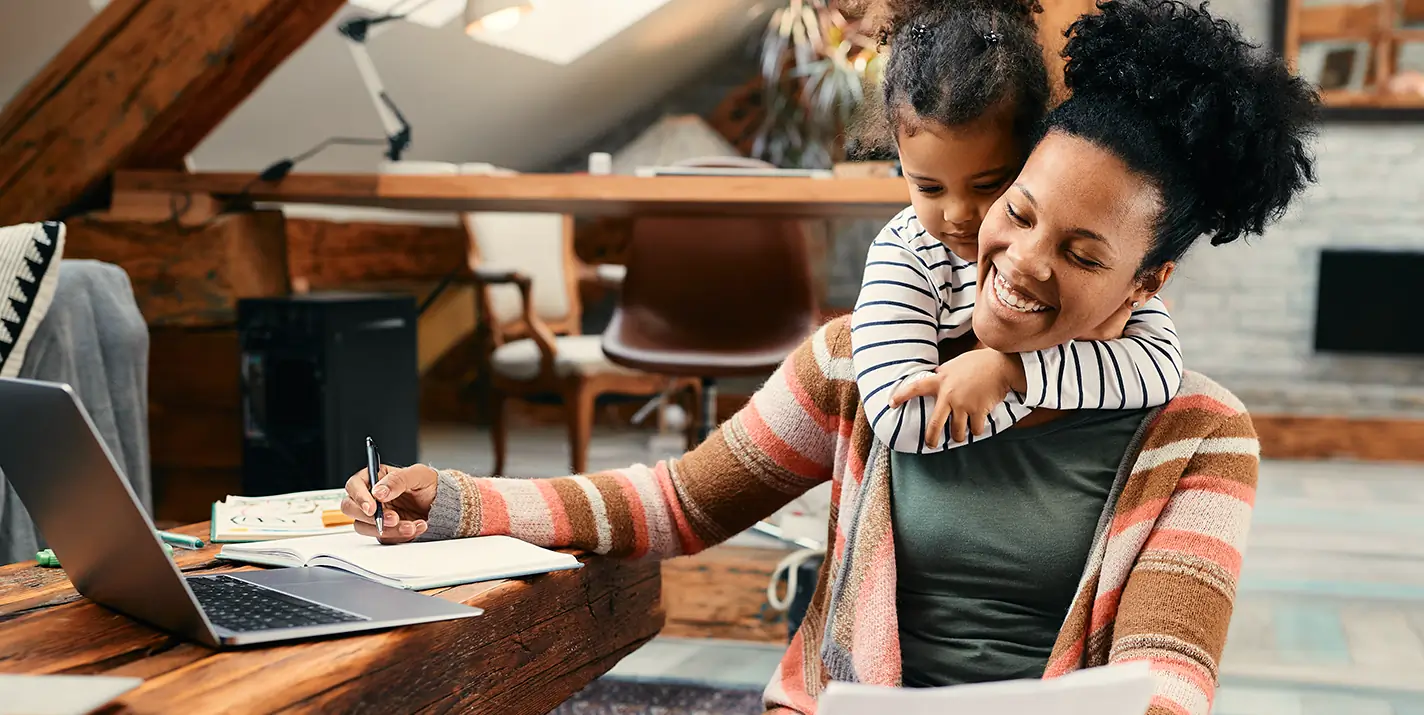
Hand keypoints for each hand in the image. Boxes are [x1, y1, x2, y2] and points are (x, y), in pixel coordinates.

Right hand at [340, 464, 438, 543]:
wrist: (441, 504)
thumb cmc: (429, 484)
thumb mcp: (418, 475)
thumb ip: (397, 480)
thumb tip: (378, 492)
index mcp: (375, 477)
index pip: (354, 485)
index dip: (359, 497)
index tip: (372, 508)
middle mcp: (371, 497)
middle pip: (351, 509)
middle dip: (371, 517)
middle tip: (393, 519)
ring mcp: (375, 515)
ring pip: (365, 527)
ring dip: (389, 529)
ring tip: (412, 525)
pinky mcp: (384, 530)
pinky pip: (383, 537)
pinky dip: (400, 535)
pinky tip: (416, 527)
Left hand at [890, 350, 1018, 446]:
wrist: (1001, 365)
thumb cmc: (977, 363)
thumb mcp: (954, 365)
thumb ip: (943, 374)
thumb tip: (935, 376)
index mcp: (940, 381)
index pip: (915, 388)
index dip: (901, 396)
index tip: (891, 404)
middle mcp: (948, 395)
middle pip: (934, 425)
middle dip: (931, 439)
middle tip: (930, 445)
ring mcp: (963, 405)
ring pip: (957, 433)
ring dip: (959, 436)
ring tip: (960, 435)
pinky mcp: (978, 411)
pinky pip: (976, 430)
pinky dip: (977, 431)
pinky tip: (978, 426)